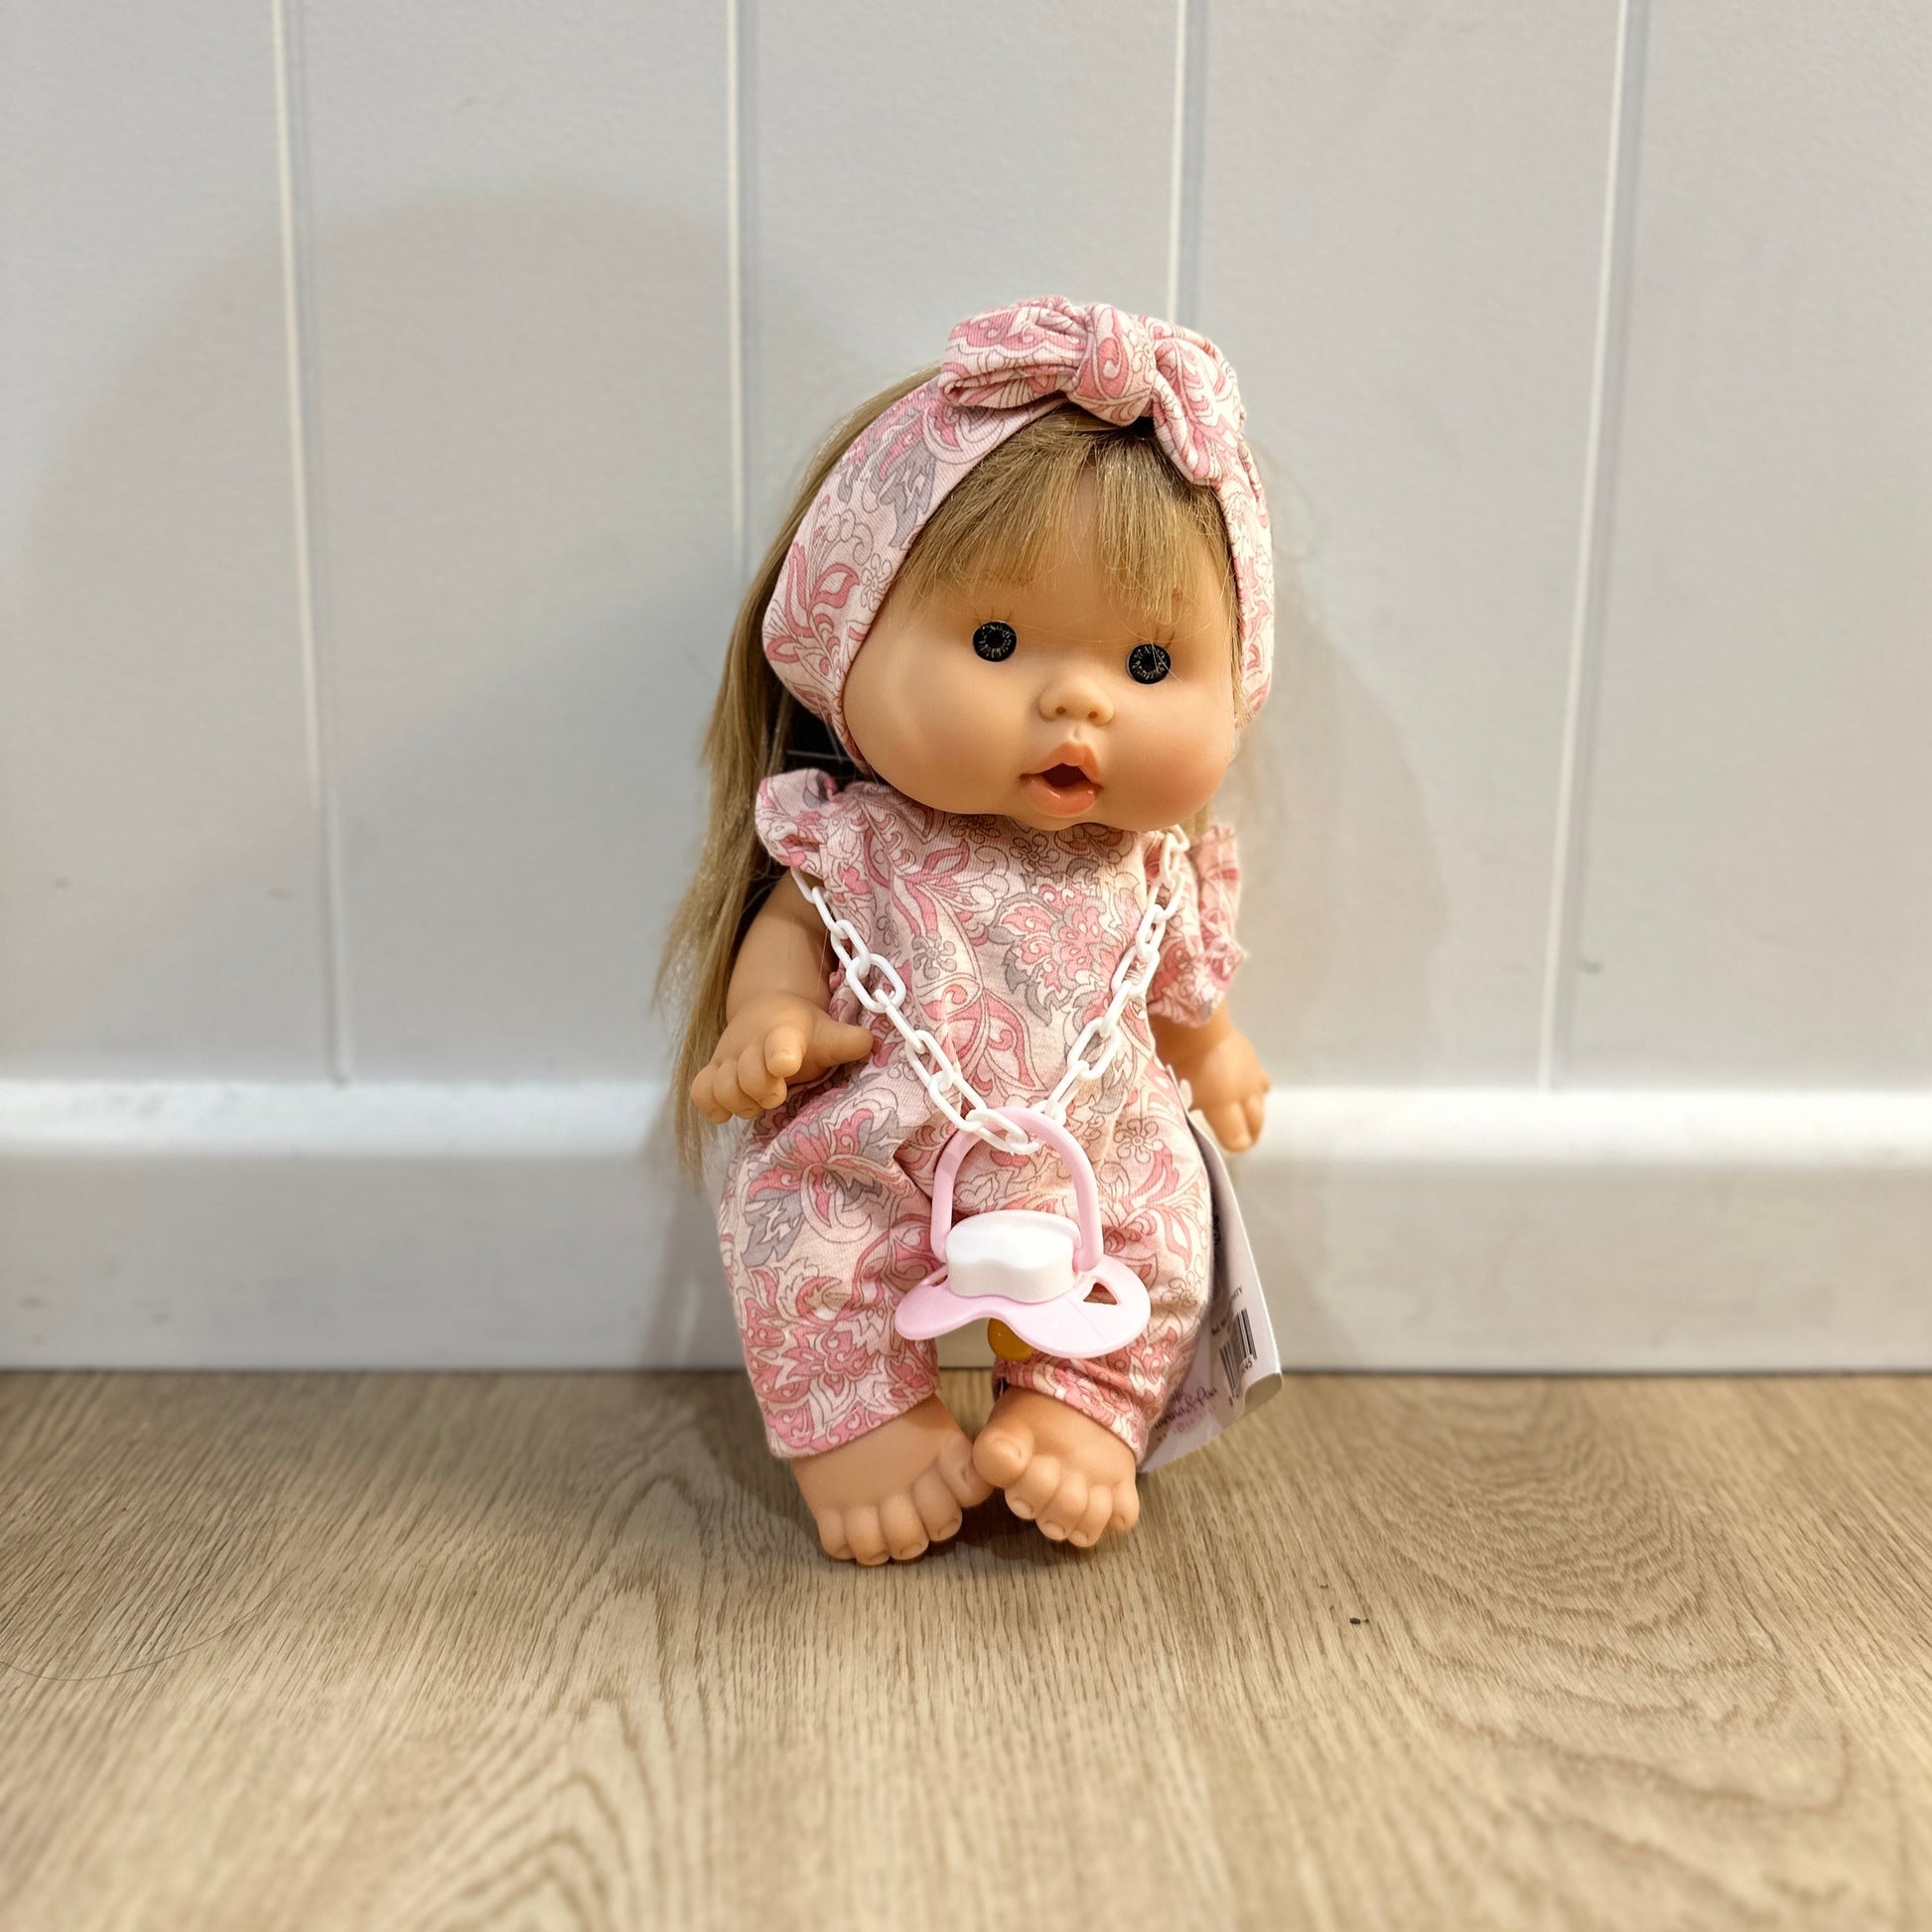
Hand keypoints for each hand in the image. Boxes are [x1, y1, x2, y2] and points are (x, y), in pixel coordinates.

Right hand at [690, 993, 874, 1122]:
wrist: (766, 1014)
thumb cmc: (803, 1032)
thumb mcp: (826, 1032)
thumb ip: (846, 1041)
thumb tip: (869, 1042)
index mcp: (784, 1033)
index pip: (779, 1043)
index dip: (781, 1055)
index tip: (786, 1066)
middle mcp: (750, 1045)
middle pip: (747, 1076)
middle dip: (763, 1092)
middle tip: (779, 1093)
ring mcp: (728, 1060)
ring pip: (721, 1088)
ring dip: (740, 1102)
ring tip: (757, 1101)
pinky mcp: (712, 1073)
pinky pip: (700, 1093)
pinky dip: (712, 1105)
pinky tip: (729, 1108)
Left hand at [1176, 1027, 1270, 1151]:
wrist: (1191, 1018)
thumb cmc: (1177, 1057)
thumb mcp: (1174, 1089)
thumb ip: (1182, 1108)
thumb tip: (1184, 1117)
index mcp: (1224, 1102)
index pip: (1239, 1138)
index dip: (1234, 1145)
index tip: (1225, 1147)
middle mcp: (1244, 1090)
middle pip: (1256, 1120)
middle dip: (1248, 1133)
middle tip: (1237, 1138)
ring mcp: (1250, 1071)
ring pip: (1261, 1099)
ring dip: (1253, 1110)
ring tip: (1240, 1115)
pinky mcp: (1249, 1055)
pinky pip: (1259, 1078)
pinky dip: (1253, 1087)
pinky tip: (1239, 1085)